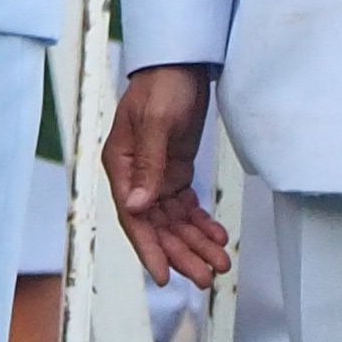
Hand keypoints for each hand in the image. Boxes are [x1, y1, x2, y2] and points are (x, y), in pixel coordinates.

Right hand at [105, 64, 229, 289]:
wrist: (181, 65)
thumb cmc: (162, 87)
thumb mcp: (156, 124)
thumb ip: (148, 166)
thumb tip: (137, 207)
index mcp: (121, 167)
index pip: (133, 217)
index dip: (148, 249)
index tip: (163, 276)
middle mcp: (134, 177)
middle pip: (157, 226)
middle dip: (182, 252)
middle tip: (206, 275)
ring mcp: (154, 176)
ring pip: (174, 221)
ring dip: (195, 242)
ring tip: (219, 262)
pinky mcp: (173, 171)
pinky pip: (185, 207)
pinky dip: (201, 223)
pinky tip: (217, 236)